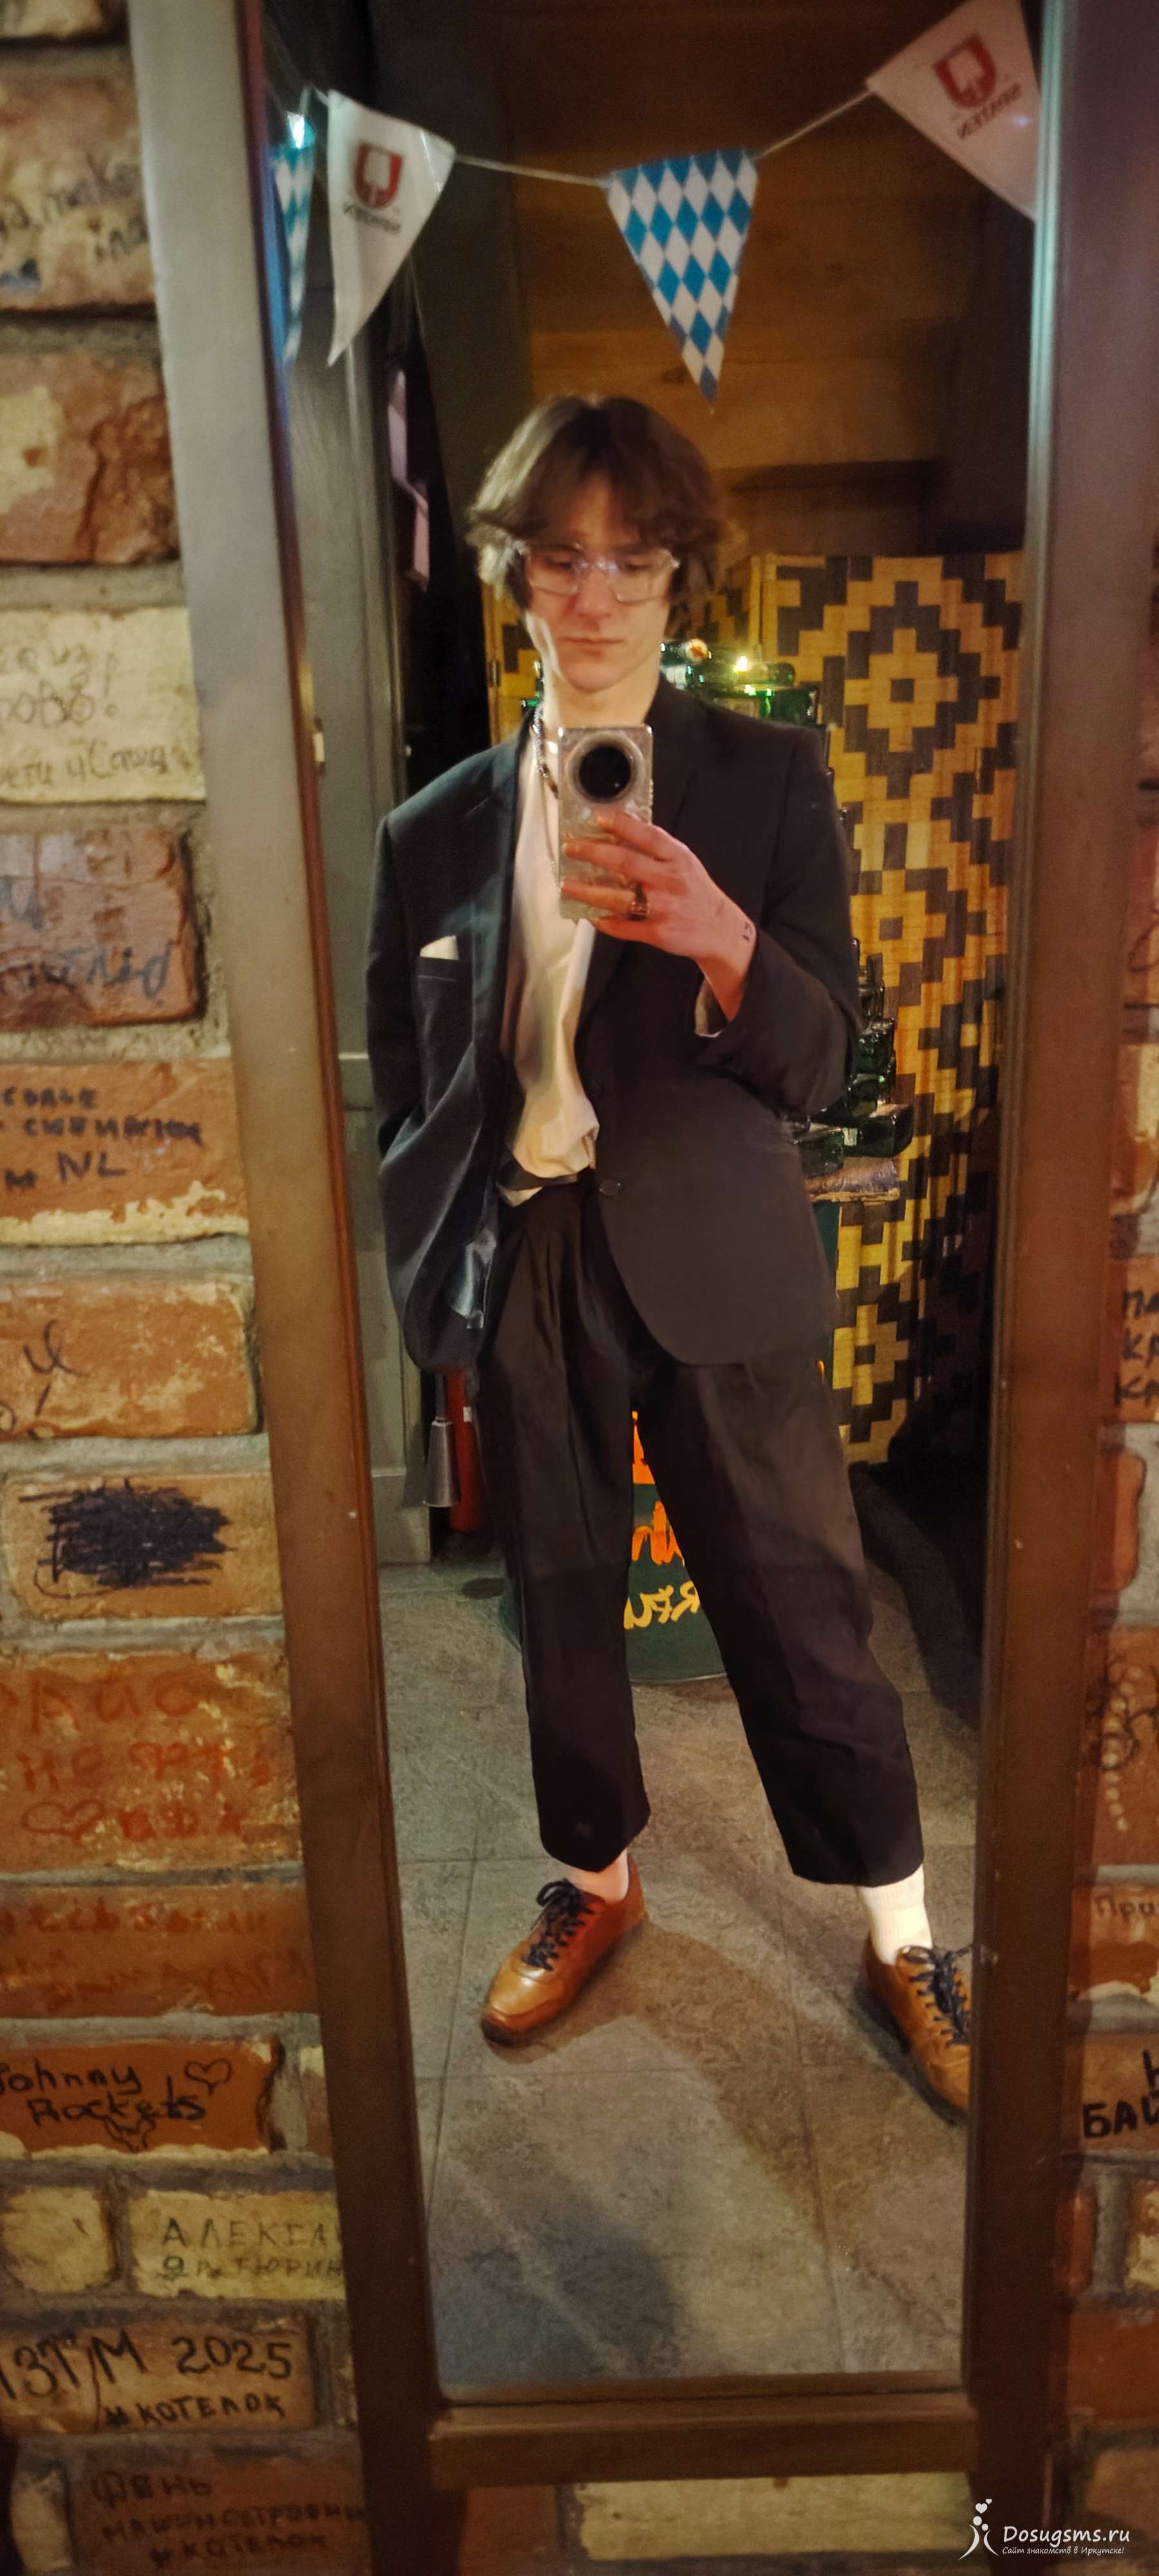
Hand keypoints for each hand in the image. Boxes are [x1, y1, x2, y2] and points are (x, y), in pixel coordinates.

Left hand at [560, 807, 756, 1019]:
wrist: (719, 929)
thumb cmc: (695, 890)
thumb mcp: (683, 861)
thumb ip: (657, 847)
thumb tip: (620, 829)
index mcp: (677, 858)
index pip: (647, 835)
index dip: (621, 825)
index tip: (597, 817)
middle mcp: (670, 881)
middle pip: (626, 863)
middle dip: (593, 853)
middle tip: (571, 849)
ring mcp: (663, 908)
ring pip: (619, 899)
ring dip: (589, 893)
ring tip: (568, 887)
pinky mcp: (658, 932)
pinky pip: (625, 928)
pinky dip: (605, 922)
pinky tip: (591, 916)